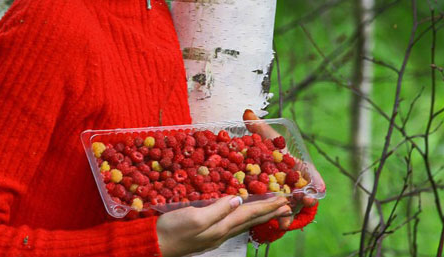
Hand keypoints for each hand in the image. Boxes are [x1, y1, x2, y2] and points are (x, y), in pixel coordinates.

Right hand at [156, 195, 290, 255]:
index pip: (249, 213)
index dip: (267, 205)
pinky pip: (233, 223)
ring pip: (243, 223)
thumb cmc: (173, 229)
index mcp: (221, 226)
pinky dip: (244, 216)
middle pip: (251, 220)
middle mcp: (221, 231)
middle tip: (287, 206)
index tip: (284, 199)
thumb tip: (238, 199)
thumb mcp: (194, 217)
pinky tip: (242, 214)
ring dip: (259, 215)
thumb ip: (217, 209)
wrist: (156, 244)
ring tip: (272, 210)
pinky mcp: (207, 232)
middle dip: (269, 212)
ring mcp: (214, 233)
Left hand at [242, 109, 317, 228]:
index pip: (309, 172)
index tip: (320, 186)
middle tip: (306, 198)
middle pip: (304, 191)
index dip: (315, 179)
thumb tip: (247, 112)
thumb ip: (258, 127)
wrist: (258, 166)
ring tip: (289, 214)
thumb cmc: (268, 150)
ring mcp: (289, 195)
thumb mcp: (264, 139)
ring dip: (293, 209)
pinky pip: (282, 213)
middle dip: (306, 196)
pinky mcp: (279, 205)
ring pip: (294, 204)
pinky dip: (283, 219)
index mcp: (296, 165)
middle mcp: (295, 182)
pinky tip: (279, 225)